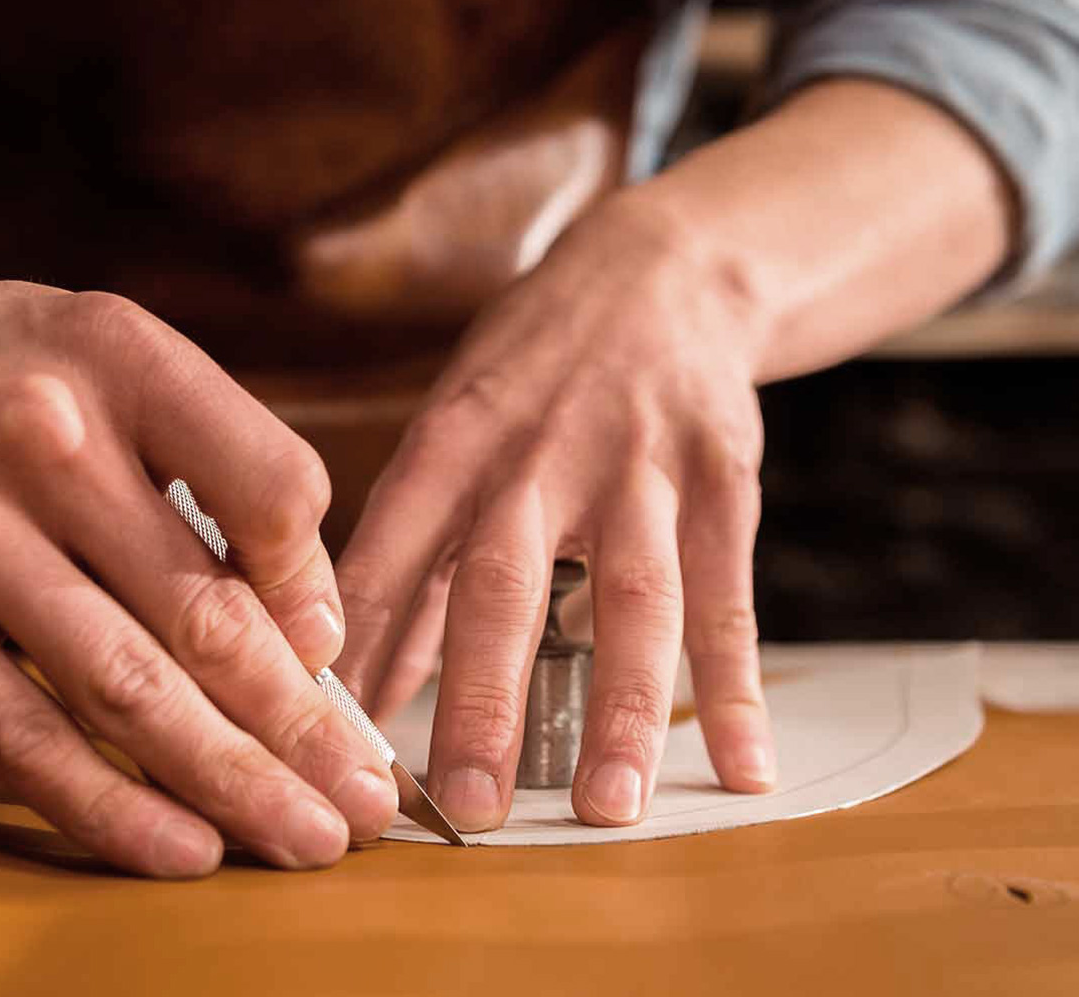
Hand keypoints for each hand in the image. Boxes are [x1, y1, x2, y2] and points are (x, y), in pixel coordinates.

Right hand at [0, 246, 397, 875]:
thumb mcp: (70, 344)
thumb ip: (182, 448)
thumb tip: (294, 603)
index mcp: (115, 353)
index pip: (274, 486)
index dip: (319, 588)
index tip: (331, 658)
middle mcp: (46, 433)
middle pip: (210, 613)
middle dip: (306, 727)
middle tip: (366, 803)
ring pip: (128, 688)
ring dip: (234, 781)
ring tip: (305, 839)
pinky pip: (18, 734)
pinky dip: (109, 805)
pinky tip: (180, 849)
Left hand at [333, 196, 775, 829]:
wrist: (663, 270)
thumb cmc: (532, 373)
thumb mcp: (453, 436)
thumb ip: (411, 564)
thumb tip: (348, 686)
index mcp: (451, 441)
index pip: (389, 551)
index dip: (359, 645)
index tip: (335, 740)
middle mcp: (539, 453)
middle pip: (504, 584)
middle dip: (482, 698)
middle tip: (467, 806)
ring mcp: (638, 466)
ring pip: (632, 596)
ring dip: (622, 707)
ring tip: (608, 808)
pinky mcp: (721, 479)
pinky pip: (729, 594)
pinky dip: (737, 683)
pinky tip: (743, 762)